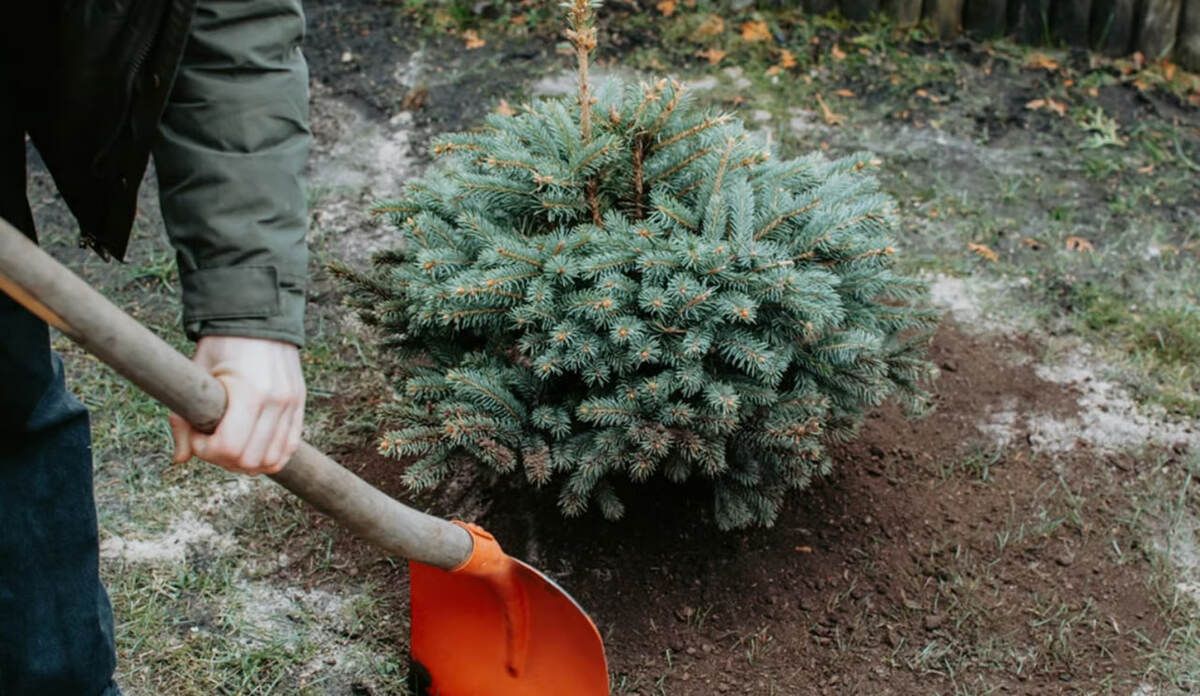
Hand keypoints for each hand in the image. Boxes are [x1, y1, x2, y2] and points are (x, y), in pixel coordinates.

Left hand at [170, 336, 305, 474]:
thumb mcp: (197, 376)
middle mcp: (277, 401)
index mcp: (250, 392)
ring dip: (247, 462)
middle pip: (250, 460)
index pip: (229, 448)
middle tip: (211, 441)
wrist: (258, 319)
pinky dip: (270, 456)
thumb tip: (181, 458)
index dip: (206, 451)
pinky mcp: (299, 406)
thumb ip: (184, 418)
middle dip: (224, 459)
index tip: (198, 436)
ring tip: (232, 444)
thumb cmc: (223, 345)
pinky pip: (288, 446)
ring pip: (273, 459)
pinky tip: (252, 447)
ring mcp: (293, 405)